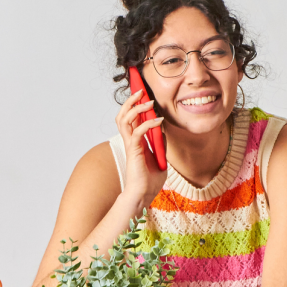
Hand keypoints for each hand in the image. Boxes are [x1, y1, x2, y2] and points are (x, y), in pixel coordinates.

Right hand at [116, 89, 168, 211]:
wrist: (143, 195)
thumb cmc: (149, 180)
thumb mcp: (160, 157)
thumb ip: (160, 143)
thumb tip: (163, 131)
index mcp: (135, 141)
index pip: (131, 118)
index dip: (133, 105)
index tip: (140, 93)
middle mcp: (130, 141)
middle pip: (123, 115)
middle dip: (130, 101)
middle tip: (140, 91)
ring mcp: (130, 145)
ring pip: (125, 120)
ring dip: (136, 108)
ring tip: (148, 102)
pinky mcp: (134, 151)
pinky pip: (138, 132)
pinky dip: (148, 124)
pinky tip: (158, 121)